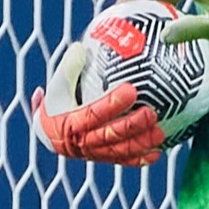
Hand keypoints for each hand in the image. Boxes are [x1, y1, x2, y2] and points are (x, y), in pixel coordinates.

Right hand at [31, 42, 165, 165]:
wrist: (48, 133)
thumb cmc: (56, 101)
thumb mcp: (57, 84)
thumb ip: (68, 67)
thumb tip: (80, 47)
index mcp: (70, 123)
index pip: (93, 113)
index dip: (112, 104)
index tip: (131, 90)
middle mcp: (81, 142)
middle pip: (110, 135)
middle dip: (132, 126)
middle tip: (151, 113)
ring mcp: (92, 153)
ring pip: (118, 150)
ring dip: (140, 143)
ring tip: (160, 133)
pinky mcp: (101, 158)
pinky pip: (121, 161)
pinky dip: (139, 159)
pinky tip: (157, 154)